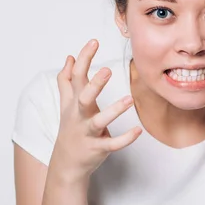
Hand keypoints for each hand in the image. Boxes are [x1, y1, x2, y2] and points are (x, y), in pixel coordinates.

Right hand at [50, 39, 141, 183]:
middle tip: (108, 70)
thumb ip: (67, 81)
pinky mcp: (97, 148)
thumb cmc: (70, 128)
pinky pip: (112, 144)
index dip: (84, 58)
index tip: (94, 41)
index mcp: (74, 102)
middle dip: (95, 84)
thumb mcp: (66, 104)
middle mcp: (79, 116)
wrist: (66, 163)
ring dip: (114, 110)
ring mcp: (87, 133)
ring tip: (130, 99)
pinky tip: (138, 131)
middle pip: (83, 97)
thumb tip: (69, 58)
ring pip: (99, 121)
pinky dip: (125, 139)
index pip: (77, 76)